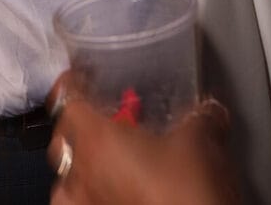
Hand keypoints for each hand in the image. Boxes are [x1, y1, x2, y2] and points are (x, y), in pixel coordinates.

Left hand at [45, 72, 237, 204]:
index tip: (80, 78)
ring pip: (65, 177)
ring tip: (103, 163)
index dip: (72, 84)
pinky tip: (105, 195)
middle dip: (78, 127)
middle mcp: (80, 173)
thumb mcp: (199, 143)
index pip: (67, 99)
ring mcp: (82, 204)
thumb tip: (209, 111)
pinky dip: (86, 197)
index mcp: (96, 139)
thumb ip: (200, 117)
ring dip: (80, 165)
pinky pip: (76, 204)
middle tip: (102, 122)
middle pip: (62, 138)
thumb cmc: (185, 191)